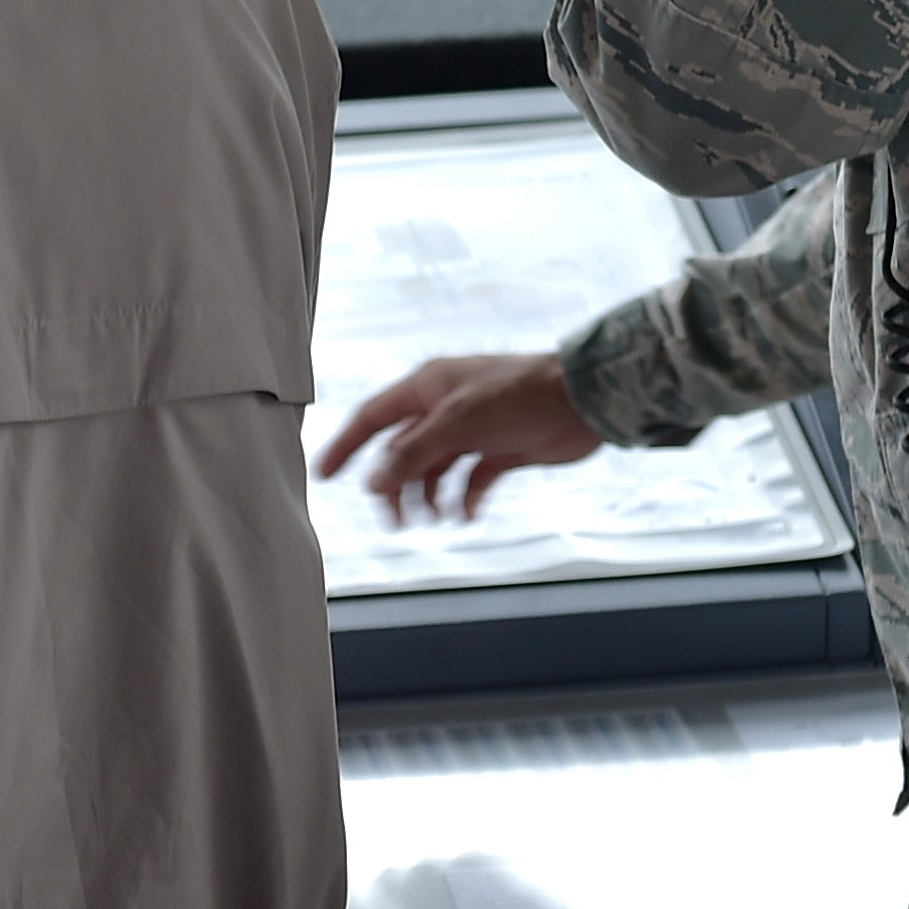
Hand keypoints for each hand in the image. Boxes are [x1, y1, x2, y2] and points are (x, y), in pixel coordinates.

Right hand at [318, 353, 605, 522]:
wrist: (583, 401)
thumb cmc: (522, 395)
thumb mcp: (457, 423)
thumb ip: (412, 452)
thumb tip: (375, 480)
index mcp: (426, 388)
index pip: (372, 419)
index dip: (346, 446)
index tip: (325, 474)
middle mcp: (444, 408)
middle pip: (401, 451)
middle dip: (394, 486)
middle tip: (395, 520)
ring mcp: (472, 430)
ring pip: (434, 470)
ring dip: (428, 496)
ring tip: (433, 520)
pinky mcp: (500, 450)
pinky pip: (469, 480)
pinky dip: (464, 499)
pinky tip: (466, 515)